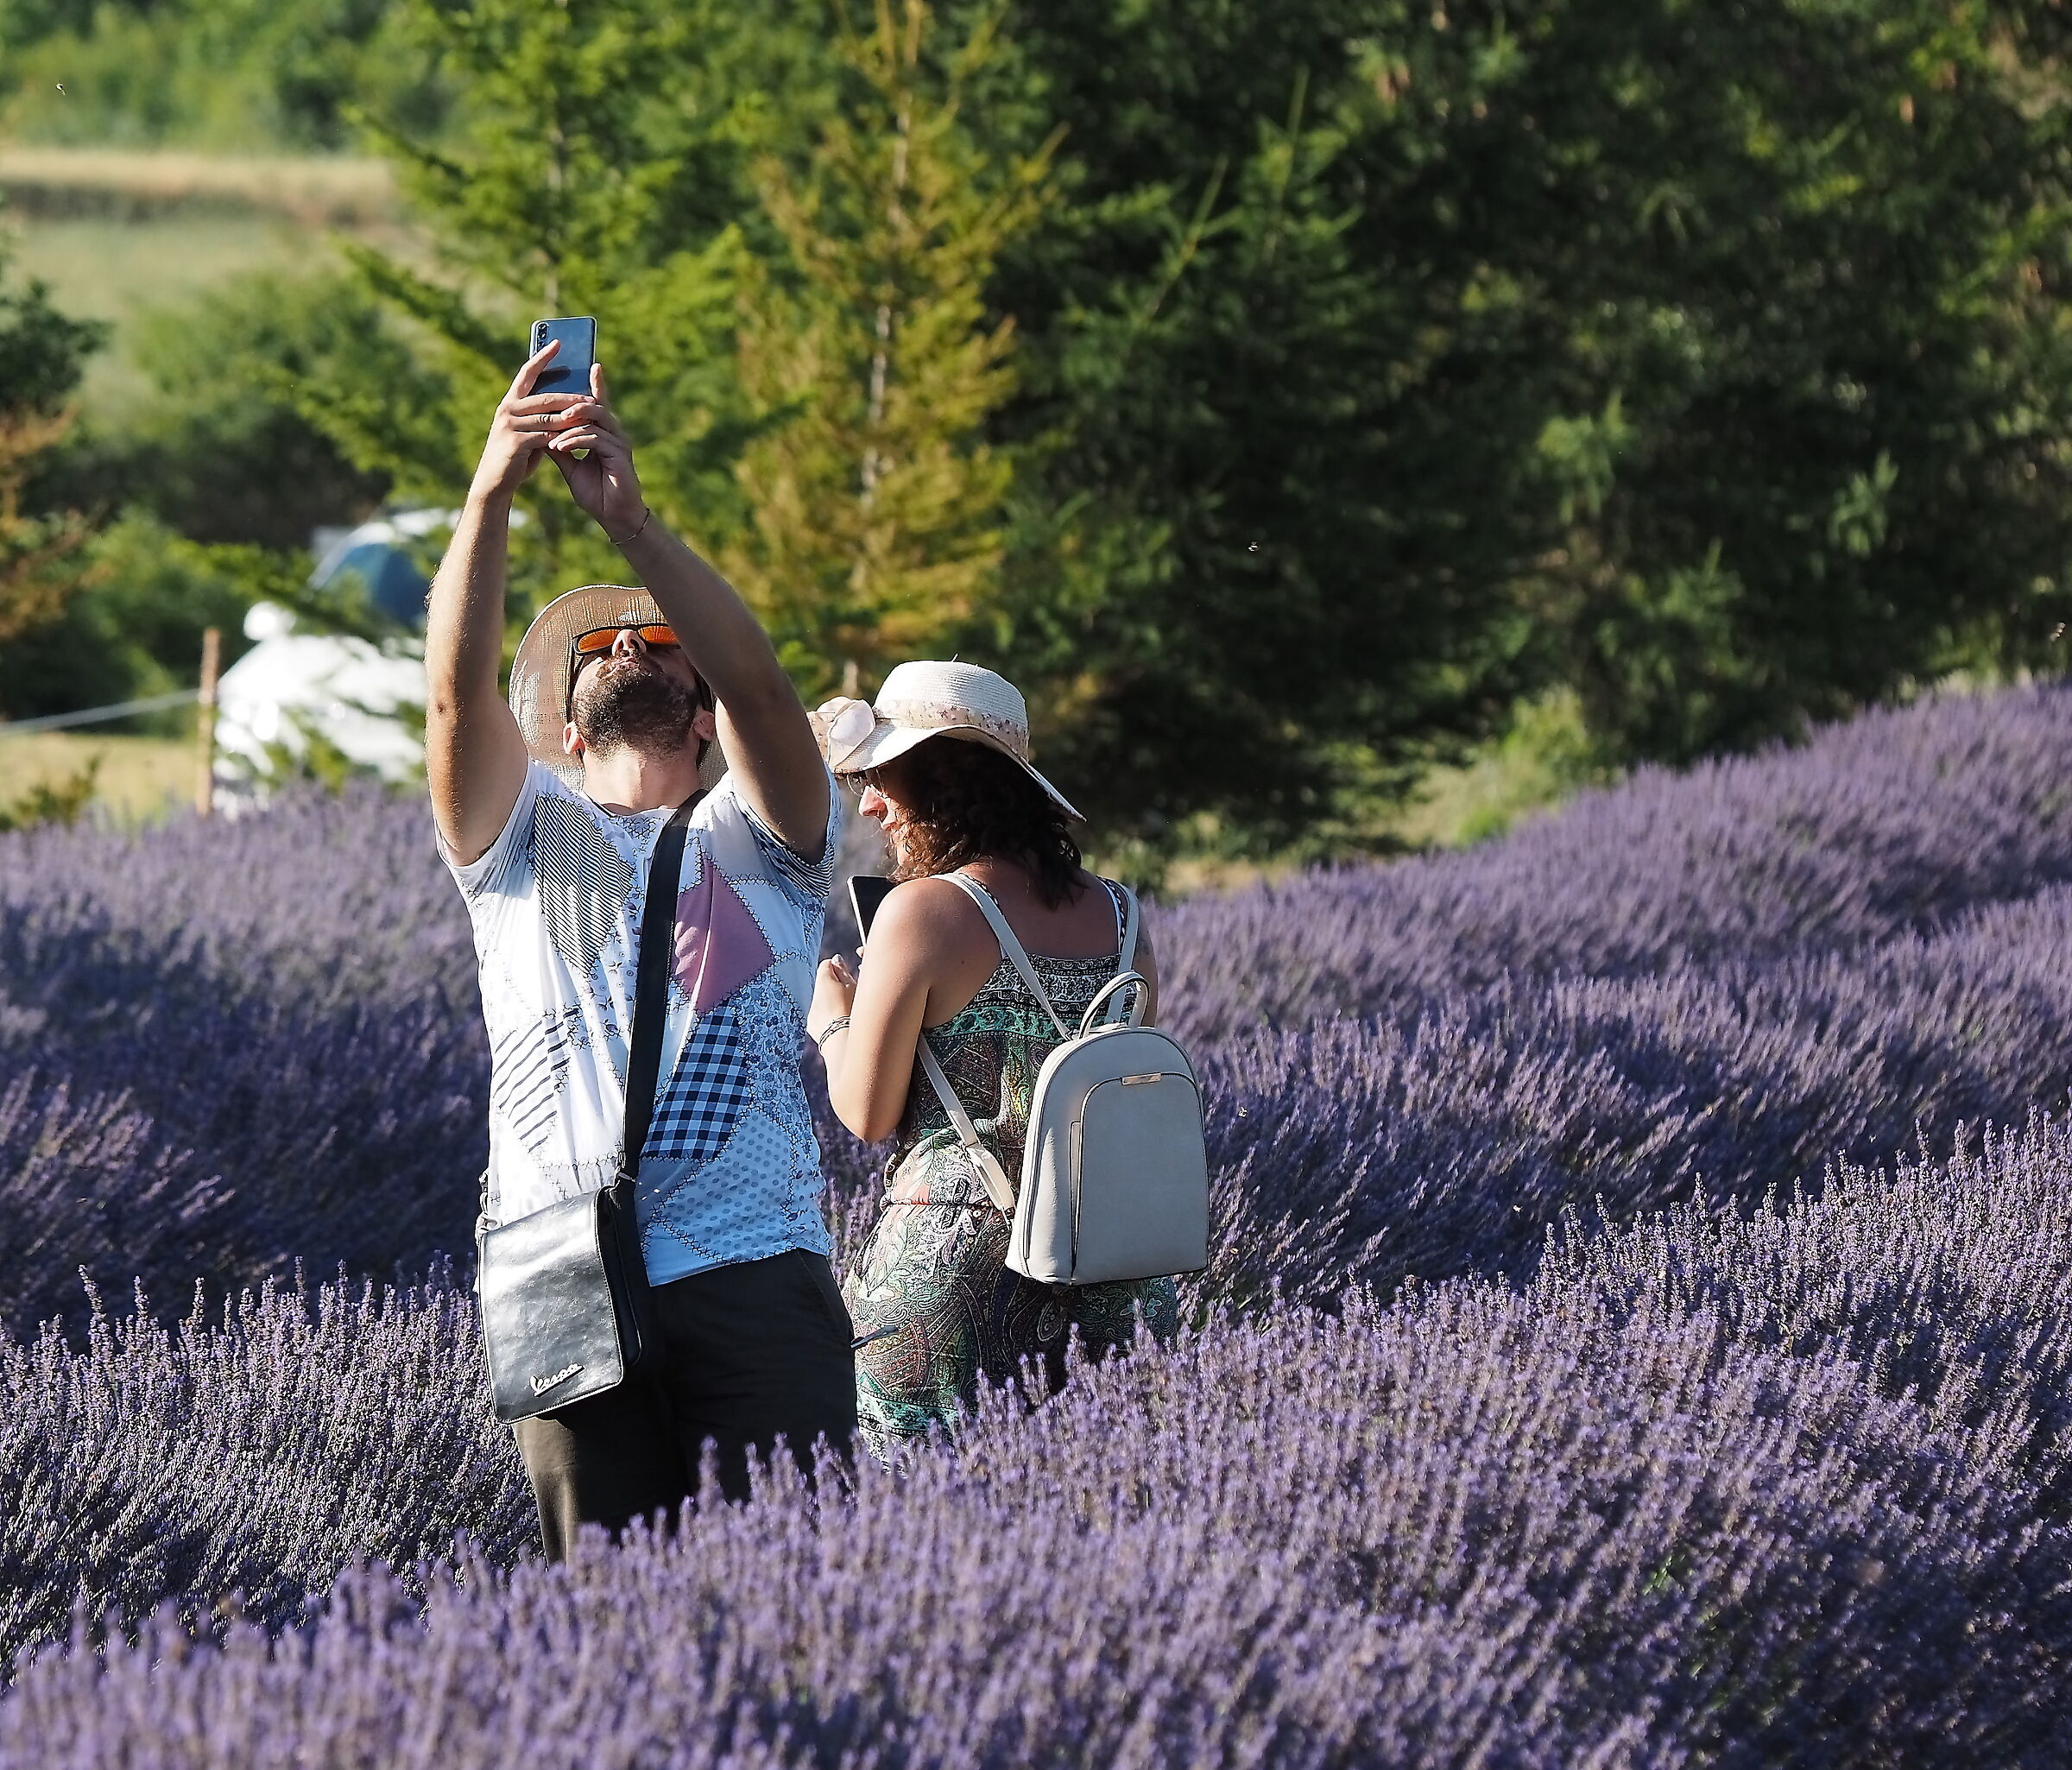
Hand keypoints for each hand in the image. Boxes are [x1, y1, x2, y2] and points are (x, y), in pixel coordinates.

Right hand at [470, 341, 584, 503]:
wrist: (495, 481)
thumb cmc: (516, 455)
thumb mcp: (528, 430)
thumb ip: (541, 416)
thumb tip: (567, 402)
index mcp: (510, 402)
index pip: (527, 373)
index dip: (542, 357)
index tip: (558, 342)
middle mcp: (507, 409)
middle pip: (545, 396)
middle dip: (570, 396)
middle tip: (592, 395)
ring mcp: (509, 425)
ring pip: (548, 416)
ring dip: (571, 417)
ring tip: (591, 416)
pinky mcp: (515, 442)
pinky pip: (546, 436)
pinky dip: (563, 437)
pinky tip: (577, 437)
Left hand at [546, 364, 647, 541]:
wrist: (613, 517)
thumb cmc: (595, 492)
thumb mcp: (571, 466)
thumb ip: (560, 446)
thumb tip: (540, 430)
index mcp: (604, 433)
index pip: (597, 403)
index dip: (595, 383)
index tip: (588, 364)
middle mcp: (615, 433)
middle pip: (594, 405)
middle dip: (571, 403)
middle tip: (548, 404)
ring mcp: (620, 443)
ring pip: (594, 420)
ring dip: (569, 424)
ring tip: (550, 432)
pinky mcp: (620, 455)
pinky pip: (594, 439)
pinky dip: (574, 441)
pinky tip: (558, 447)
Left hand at [809, 954, 857, 1041]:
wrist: (847, 1045)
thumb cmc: (856, 1014)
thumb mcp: (855, 989)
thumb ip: (844, 972)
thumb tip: (836, 959)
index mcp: (825, 983)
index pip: (826, 965)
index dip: (838, 968)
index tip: (848, 975)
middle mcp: (814, 997)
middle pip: (823, 984)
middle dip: (835, 986)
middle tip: (852, 995)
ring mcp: (812, 1013)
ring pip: (822, 1001)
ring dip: (832, 1002)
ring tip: (848, 1012)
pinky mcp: (812, 1028)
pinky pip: (820, 1017)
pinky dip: (828, 1017)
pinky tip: (841, 1024)